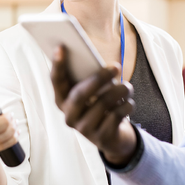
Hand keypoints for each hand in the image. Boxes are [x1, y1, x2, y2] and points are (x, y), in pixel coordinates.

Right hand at [51, 46, 136, 166]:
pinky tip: (128, 103)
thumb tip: (102, 63)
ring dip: (119, 91)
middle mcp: (69, 116)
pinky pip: (116, 115)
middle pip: (80, 95)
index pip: (56, 81)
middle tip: (116, 66)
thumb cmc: (101, 104)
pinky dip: (126, 105)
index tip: (61, 47)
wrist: (113, 136)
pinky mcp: (101, 137)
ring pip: (103, 104)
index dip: (57, 65)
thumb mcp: (93, 92)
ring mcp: (84, 129)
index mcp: (62, 101)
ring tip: (127, 87)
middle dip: (99, 79)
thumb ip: (90, 78)